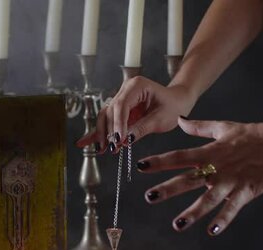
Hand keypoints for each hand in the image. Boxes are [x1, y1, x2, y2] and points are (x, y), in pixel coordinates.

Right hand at [75, 76, 195, 152]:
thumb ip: (142, 128)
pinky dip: (98, 132)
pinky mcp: (120, 110)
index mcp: (136, 86)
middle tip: (110, 149)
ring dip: (102, 134)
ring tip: (101, 150)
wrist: (177, 101)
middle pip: (110, 111)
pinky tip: (84, 142)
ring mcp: (120, 99)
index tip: (118, 140)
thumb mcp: (161, 119)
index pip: (121, 105)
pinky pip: (107, 121)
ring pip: (105, 116)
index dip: (118, 124)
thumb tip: (126, 140)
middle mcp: (125, 90)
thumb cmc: (173, 106)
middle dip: (108, 131)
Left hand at [138, 118, 262, 234]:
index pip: (179, 157)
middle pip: (188, 180)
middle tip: (149, 197)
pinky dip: (222, 220)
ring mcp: (231, 181)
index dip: (159, 161)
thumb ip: (199, 127)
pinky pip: (232, 208)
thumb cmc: (249, 135)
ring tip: (177, 224)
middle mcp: (216, 168)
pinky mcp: (245, 192)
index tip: (140, 166)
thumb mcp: (222, 127)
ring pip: (208, 200)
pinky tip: (211, 231)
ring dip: (192, 213)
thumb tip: (179, 120)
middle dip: (168, 189)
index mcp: (209, 151)